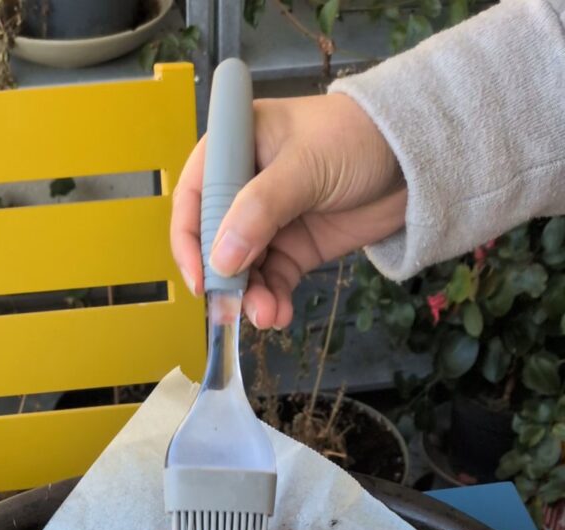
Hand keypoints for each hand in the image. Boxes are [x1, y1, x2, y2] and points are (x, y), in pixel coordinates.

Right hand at [171, 92, 406, 328]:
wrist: (415, 158)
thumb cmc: (355, 138)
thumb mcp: (305, 167)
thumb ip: (260, 210)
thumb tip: (220, 260)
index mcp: (234, 149)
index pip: (193, 198)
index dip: (189, 241)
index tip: (201, 279)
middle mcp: (244, 187)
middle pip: (214, 242)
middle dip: (224, 279)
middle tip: (233, 311)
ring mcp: (269, 221)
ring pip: (243, 269)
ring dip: (249, 297)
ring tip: (266, 316)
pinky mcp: (294, 248)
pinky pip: (272, 281)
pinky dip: (272, 300)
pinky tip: (278, 315)